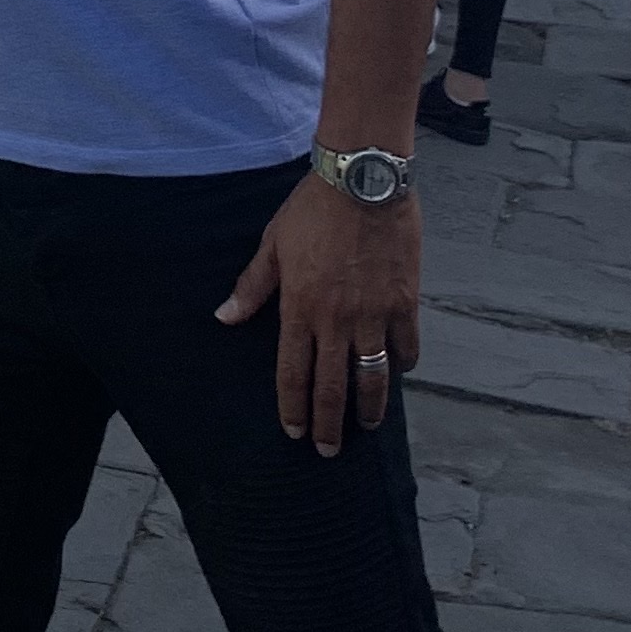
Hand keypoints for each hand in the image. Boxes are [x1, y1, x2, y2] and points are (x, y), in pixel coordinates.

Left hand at [216, 171, 419, 453]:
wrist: (363, 180)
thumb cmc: (312, 209)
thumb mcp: (273, 243)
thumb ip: (252, 286)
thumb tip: (224, 318)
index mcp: (300, 309)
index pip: (293, 372)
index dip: (293, 407)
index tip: (294, 432)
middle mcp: (336, 321)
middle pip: (332, 386)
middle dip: (329, 424)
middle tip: (327, 451)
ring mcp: (374, 314)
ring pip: (372, 376)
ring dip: (369, 407)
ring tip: (368, 426)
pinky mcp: (405, 302)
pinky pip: (406, 345)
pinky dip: (402, 363)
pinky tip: (399, 371)